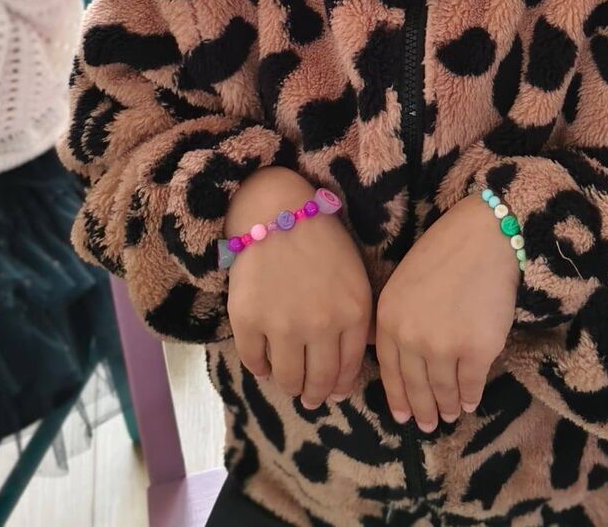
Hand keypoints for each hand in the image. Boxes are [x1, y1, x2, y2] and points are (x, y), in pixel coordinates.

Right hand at [225, 169, 374, 407]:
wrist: (278, 210)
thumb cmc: (322, 241)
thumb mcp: (356, 279)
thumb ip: (359, 324)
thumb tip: (350, 376)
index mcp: (353, 313)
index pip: (348, 371)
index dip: (339, 387)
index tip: (332, 392)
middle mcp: (321, 325)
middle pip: (319, 382)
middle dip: (315, 394)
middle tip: (310, 397)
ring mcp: (282, 324)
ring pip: (287, 379)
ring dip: (289, 385)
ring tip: (289, 381)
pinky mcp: (248, 320)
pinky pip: (255, 362)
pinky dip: (260, 367)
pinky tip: (265, 361)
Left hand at [375, 193, 519, 431]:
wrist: (485, 236)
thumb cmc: (445, 252)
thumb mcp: (404, 282)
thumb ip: (396, 319)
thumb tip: (395, 355)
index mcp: (389, 318)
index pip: (389, 371)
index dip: (398, 397)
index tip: (402, 415)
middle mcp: (411, 337)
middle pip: (415, 387)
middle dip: (422, 410)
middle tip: (427, 425)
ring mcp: (444, 347)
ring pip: (443, 390)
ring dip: (446, 406)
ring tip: (449, 414)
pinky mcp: (477, 350)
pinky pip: (471, 384)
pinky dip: (470, 396)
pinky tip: (469, 401)